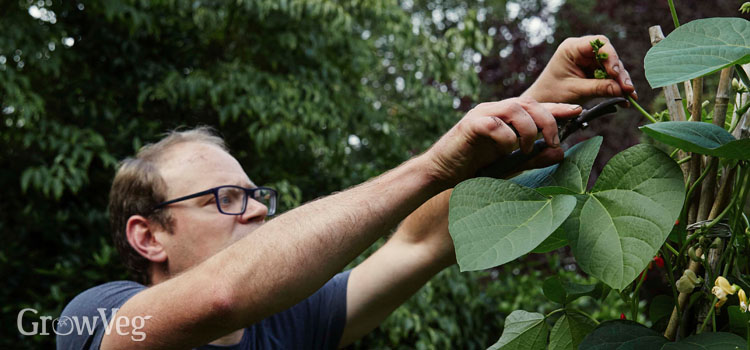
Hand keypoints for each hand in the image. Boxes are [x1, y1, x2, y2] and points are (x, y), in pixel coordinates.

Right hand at [425, 97, 580, 185]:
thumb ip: (534, 158)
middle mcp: (495, 110)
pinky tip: (505, 151)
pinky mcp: (470, 125)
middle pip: (529, 102)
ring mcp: (481, 115)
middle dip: (548, 120)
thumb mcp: (511, 164)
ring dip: (528, 129)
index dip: (558, 107)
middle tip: (554, 141)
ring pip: (515, 108)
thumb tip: (560, 153)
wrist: (441, 173)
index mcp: (506, 117)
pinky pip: (494, 123)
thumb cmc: (474, 168)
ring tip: (526, 149)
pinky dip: (506, 137)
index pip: (536, 106)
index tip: (578, 111)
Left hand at [523, 35, 636, 103]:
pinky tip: (625, 100)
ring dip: (621, 82)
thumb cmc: (552, 94)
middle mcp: (583, 52)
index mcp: (572, 48)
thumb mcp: (575, 90)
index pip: (598, 43)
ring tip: (629, 97)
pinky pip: (610, 78)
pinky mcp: (594, 74)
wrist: (543, 105)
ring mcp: (589, 63)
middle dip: (619, 73)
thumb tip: (623, 90)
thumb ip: (598, 88)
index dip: (610, 56)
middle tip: (627, 89)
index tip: (614, 72)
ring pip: (612, 68)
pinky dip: (617, 88)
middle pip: (609, 56)